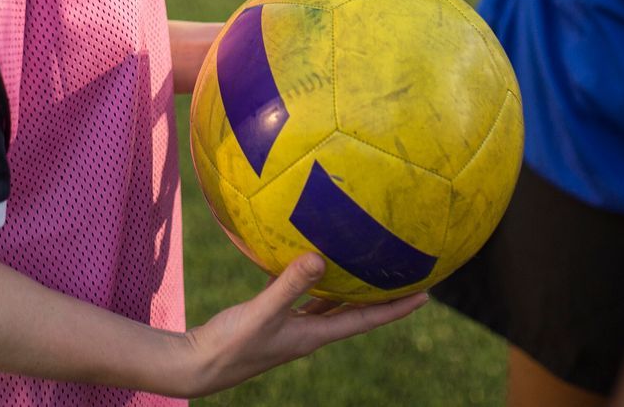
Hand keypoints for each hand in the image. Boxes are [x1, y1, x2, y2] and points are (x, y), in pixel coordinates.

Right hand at [176, 255, 426, 397]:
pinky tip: (308, 259)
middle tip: (404, 275)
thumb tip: (320, 257)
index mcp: (313, 336)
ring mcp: (290, 328)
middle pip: (353, 313)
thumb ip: (289, 285)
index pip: (364, 320)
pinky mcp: (271, 319)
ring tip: (365, 265)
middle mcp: (307, 333)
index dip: (395, 308)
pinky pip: (300, 296)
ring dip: (347, 288)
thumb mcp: (262, 313)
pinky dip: (310, 280)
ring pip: (328, 304)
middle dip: (379, 296)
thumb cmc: (230, 345)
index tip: (426, 295)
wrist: (197, 366)